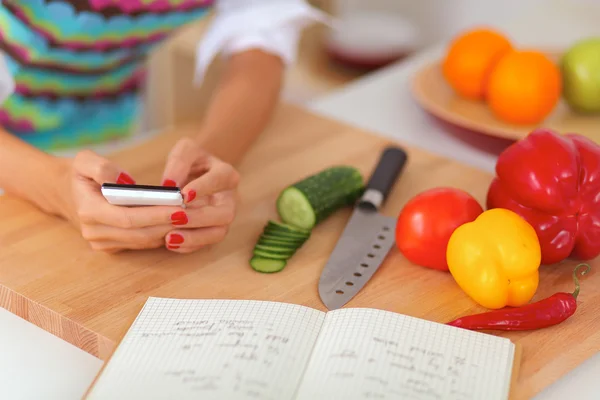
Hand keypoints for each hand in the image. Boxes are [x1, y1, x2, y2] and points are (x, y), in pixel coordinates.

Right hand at [57, 150, 182, 252]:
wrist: (64, 192)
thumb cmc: (79, 173)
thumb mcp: (83, 160)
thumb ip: (102, 167)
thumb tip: (126, 181)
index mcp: (89, 211)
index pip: (128, 218)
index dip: (156, 215)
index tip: (180, 207)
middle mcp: (95, 232)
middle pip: (139, 233)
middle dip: (168, 224)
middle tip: (193, 213)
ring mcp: (102, 242)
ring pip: (143, 241)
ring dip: (168, 231)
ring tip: (191, 217)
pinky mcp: (111, 246)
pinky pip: (140, 243)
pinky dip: (160, 234)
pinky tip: (178, 223)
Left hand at [160, 137, 239, 252]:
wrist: (199, 173)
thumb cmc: (193, 161)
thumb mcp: (186, 150)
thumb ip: (179, 161)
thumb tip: (169, 184)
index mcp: (226, 174)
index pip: (219, 180)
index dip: (203, 188)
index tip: (184, 195)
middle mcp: (230, 198)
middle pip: (224, 214)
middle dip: (199, 218)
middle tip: (175, 217)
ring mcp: (224, 217)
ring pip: (218, 233)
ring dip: (195, 238)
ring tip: (169, 238)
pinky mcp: (214, 231)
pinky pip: (206, 244)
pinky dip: (189, 246)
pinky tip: (170, 243)